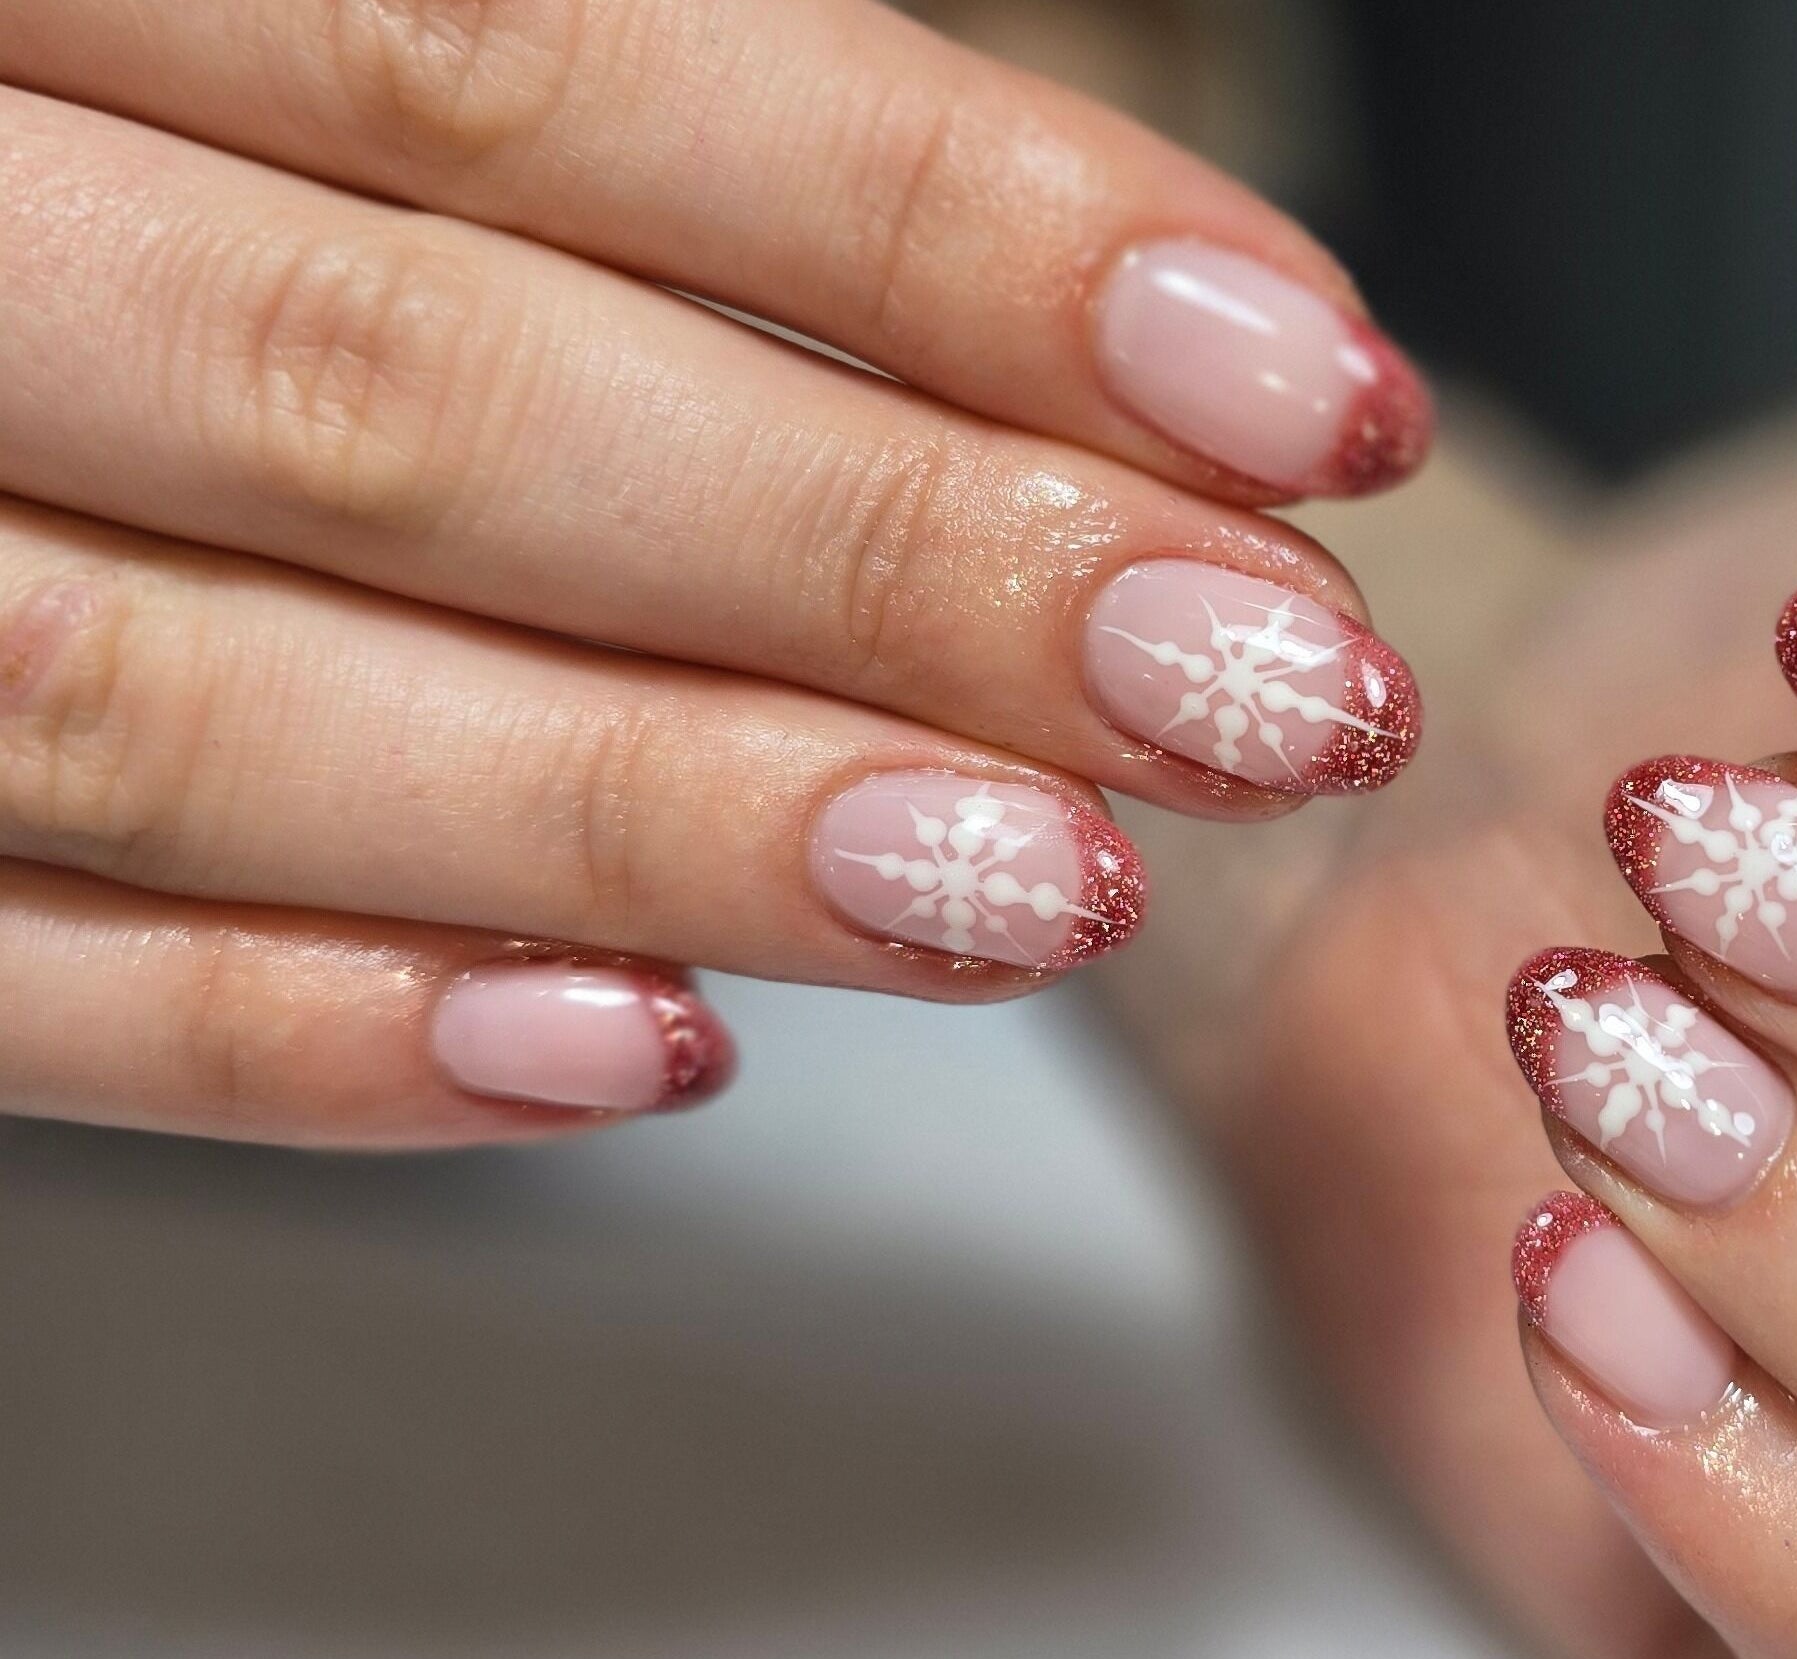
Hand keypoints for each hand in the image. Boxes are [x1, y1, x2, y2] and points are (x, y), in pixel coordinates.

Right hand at [0, 0, 1428, 1143]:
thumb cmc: (75, 64)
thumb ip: (534, 66)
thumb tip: (1033, 270)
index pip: (509, 47)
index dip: (946, 224)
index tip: (1293, 380)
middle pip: (401, 386)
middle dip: (886, 555)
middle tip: (1257, 683)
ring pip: (176, 690)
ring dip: (657, 811)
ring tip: (1043, 883)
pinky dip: (294, 1028)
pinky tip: (632, 1053)